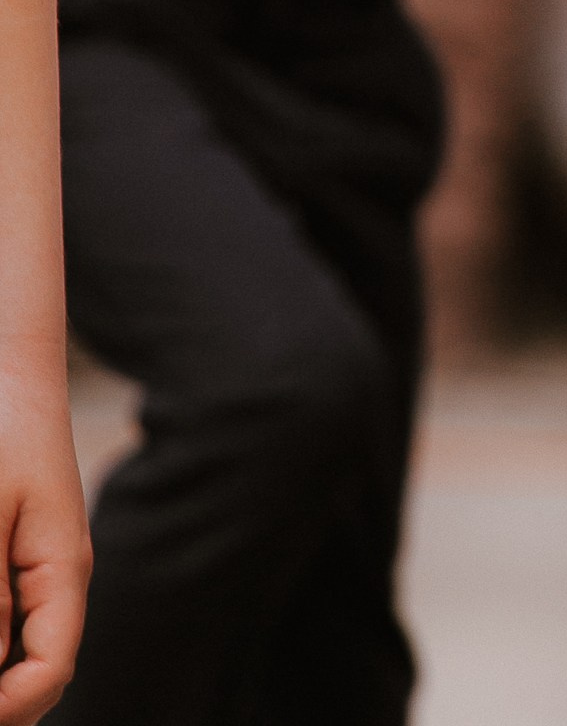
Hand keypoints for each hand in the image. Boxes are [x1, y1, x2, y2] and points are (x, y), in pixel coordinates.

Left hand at [0, 341, 89, 720]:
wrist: (13, 371)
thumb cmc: (1, 432)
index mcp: (63, 569)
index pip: (50, 669)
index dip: (8, 707)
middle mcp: (60, 577)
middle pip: (39, 672)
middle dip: (2, 698)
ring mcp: (41, 567)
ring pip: (22, 650)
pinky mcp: (19, 556)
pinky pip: (12, 620)